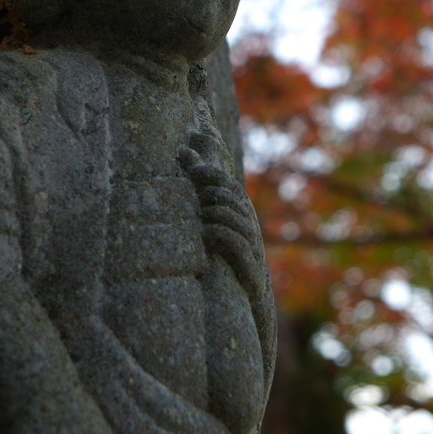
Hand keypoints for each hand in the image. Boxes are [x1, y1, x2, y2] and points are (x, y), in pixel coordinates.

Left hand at [179, 133, 265, 303]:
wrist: (246, 284)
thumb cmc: (225, 243)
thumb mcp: (213, 209)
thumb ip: (201, 181)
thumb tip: (183, 149)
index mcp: (237, 204)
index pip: (224, 180)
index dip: (207, 171)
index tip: (189, 167)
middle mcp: (245, 217)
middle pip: (226, 193)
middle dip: (208, 189)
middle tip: (193, 194)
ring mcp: (248, 237)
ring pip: (228, 213)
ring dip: (211, 213)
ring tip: (198, 218)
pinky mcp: (247, 259)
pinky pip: (232, 239)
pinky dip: (217, 233)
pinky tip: (204, 235)